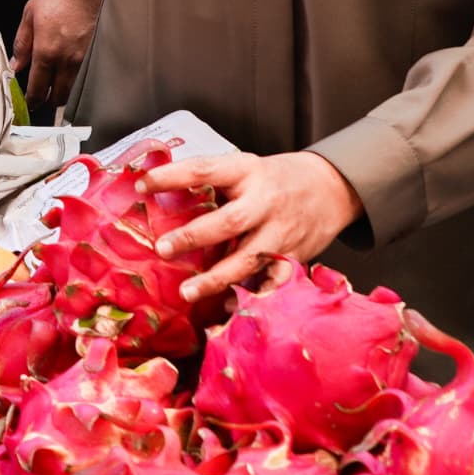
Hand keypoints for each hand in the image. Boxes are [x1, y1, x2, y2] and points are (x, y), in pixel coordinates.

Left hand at [16, 0, 101, 118]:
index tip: (29, 104)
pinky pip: (86, 76)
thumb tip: (16, 66)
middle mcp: (67, 60)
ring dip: (64, 92)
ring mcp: (86, 58)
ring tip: (56, 87)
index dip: (32, 100)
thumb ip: (22, 44)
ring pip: (74, 89)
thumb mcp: (29, 15)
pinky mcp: (98, 53)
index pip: (38, 87)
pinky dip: (77, 80)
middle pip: (58, 95)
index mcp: (47, 51)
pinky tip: (71, 75)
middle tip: (42, 98)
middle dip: (48, 100)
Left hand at [156, 149, 363, 300]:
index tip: (142, 184)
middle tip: (163, 248)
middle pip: (230, 221)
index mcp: (247, 171)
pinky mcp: (293, 256)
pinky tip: (228, 306)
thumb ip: (212, 183)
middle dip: (195, 236)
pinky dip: (252, 297)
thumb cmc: (276, 178)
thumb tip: (158, 195)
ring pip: (249, 258)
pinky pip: (272, 282)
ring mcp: (281, 232)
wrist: (332, 187)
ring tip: (187, 292)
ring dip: (217, 277)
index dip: (173, 176)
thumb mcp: (246, 168)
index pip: (205, 169)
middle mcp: (265, 202)